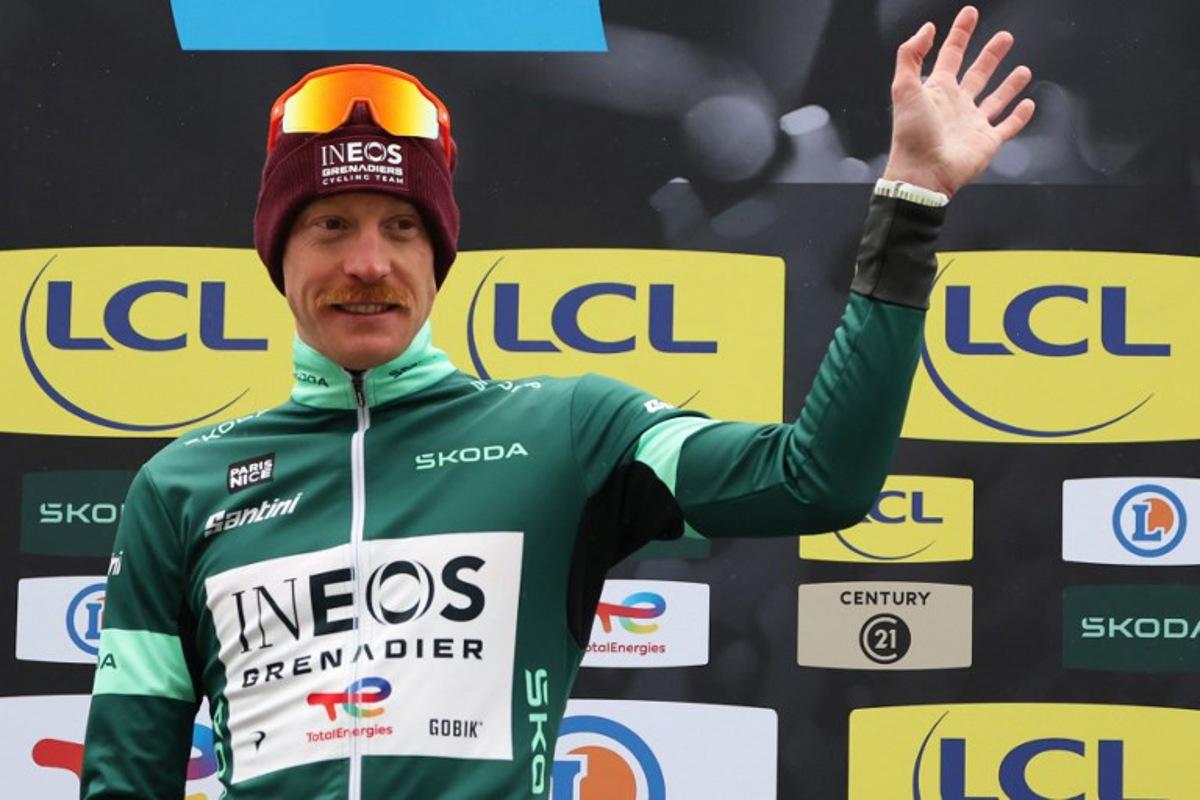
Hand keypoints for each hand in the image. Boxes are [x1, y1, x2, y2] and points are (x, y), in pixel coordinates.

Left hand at [882, 5, 1034, 196]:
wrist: (923, 173)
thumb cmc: (911, 135)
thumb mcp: (904, 88)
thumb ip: (911, 56)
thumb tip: (926, 28)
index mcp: (937, 91)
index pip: (951, 55)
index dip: (960, 33)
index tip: (970, 13)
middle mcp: (957, 105)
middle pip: (978, 73)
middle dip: (991, 54)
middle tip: (1005, 37)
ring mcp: (973, 124)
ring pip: (995, 98)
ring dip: (1009, 84)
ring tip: (1023, 69)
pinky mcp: (987, 142)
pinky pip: (1008, 126)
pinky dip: (1020, 116)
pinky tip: (1028, 104)